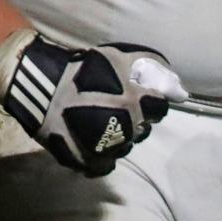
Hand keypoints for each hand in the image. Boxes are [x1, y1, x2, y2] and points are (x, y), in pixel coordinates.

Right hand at [0, 34, 187, 175]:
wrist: (45, 87)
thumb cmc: (84, 67)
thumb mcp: (119, 56)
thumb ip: (149, 65)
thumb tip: (176, 84)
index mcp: (135, 103)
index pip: (161, 108)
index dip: (154, 100)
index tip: (144, 96)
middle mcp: (125, 128)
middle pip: (144, 129)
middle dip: (138, 118)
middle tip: (120, 106)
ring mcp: (107, 148)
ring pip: (126, 146)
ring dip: (121, 135)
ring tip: (105, 120)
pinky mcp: (88, 161)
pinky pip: (106, 164)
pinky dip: (104, 154)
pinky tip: (96, 140)